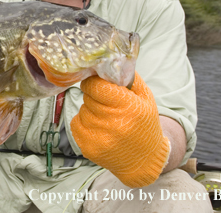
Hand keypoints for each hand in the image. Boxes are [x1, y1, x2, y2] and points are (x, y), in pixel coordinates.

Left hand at [70, 73, 169, 187]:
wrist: (144, 160)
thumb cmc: (144, 123)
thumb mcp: (145, 98)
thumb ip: (127, 77)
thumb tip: (109, 60)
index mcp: (128, 107)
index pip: (96, 86)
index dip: (94, 82)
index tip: (97, 83)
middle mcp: (112, 123)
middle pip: (88, 97)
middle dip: (95, 96)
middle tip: (107, 104)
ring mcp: (98, 137)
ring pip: (82, 109)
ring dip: (90, 110)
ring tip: (107, 118)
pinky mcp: (88, 147)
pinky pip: (76, 123)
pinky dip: (84, 122)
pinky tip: (99, 128)